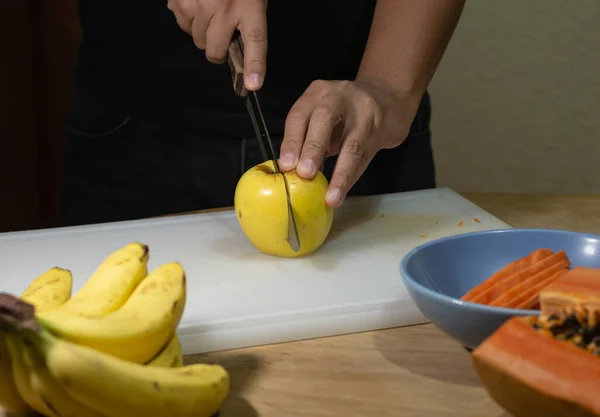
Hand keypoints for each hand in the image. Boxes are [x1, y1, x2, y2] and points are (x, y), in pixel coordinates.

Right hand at [167, 0, 267, 89]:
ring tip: (209, 9)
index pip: (255, 42)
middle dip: (216, 47)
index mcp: (250, 7)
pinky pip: (181, 23)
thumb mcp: (252, 0)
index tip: (252, 84)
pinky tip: (196, 2)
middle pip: (214, 51)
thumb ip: (247, 25)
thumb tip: (239, 58)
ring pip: (196, 39)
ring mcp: (199, 4)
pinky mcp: (180, 0)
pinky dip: (187, 17)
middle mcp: (224, 7)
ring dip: (202, 31)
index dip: (254, 65)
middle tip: (221, 31)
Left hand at [279, 77, 421, 207]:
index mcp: (317, 93)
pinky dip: (351, 176)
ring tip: (331, 196)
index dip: (292, 141)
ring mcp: (364, 111)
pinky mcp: (381, 128)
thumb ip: (309, 140)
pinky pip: (364, 156)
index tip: (287, 165)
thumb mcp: (323, 118)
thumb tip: (295, 173)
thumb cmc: (346, 112)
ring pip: (351, 143)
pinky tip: (343, 191)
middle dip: (313, 148)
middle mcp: (340, 96)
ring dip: (340, 173)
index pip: (300, 115)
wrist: (387, 99)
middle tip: (305, 173)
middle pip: (324, 119)